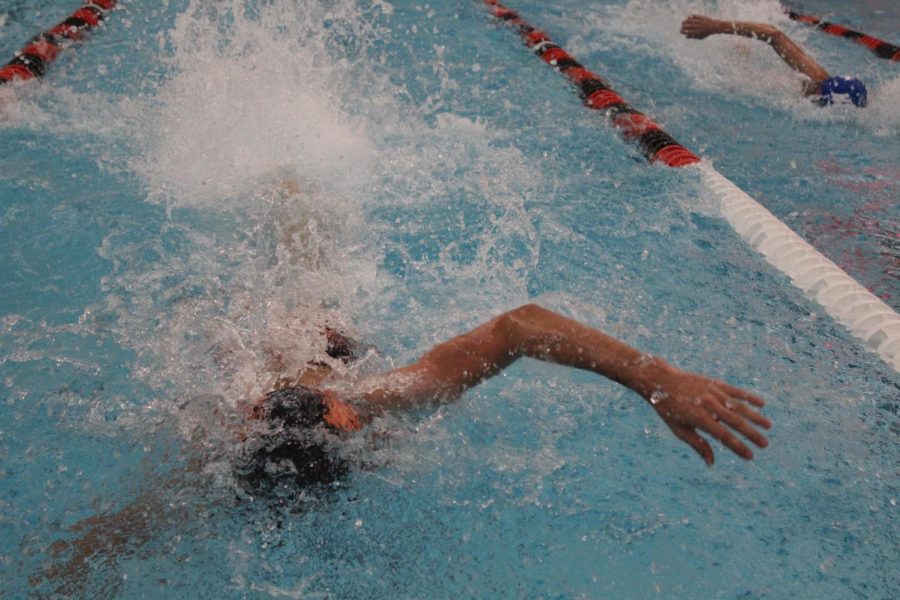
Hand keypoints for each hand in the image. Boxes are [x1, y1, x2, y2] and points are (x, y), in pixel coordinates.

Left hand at [647, 366, 770, 464]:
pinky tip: (762, 403)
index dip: (737, 447)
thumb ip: (697, 444)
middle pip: (734, 421)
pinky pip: (734, 391)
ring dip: (755, 416)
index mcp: (698, 418)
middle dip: (751, 434)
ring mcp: (712, 392)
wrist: (660, 380)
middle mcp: (707, 404)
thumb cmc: (668, 408)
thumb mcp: (679, 429)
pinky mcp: (713, 383)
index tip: (750, 456)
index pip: (723, 436)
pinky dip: (749, 397)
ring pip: (738, 405)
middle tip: (765, 445)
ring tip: (769, 426)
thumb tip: (711, 463)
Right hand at [680, 15, 726, 38]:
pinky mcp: (702, 17)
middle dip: (683, 26)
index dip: (683, 31)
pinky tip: (689, 17)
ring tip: (683, 22)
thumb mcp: (700, 37)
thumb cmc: (707, 33)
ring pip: (691, 21)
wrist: (715, 27)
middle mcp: (698, 26)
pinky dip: (691, 17)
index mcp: (697, 32)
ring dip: (686, 21)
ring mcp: (700, 22)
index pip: (688, 31)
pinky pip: (695, 16)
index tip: (681, 31)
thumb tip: (686, 37)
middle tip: (682, 27)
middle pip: (688, 26)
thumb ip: (693, 37)